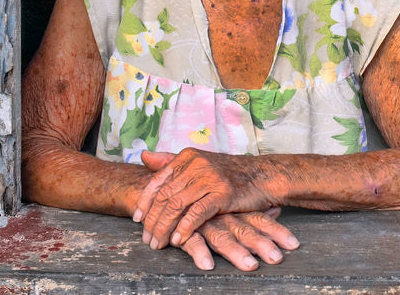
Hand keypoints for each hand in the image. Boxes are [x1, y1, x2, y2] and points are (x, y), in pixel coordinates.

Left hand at [134, 149, 272, 249]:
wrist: (261, 176)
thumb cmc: (229, 173)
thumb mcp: (199, 162)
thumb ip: (171, 161)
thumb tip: (144, 157)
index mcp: (187, 157)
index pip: (157, 181)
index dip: (145, 202)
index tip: (138, 220)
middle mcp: (196, 165)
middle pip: (164, 196)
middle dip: (153, 221)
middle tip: (147, 239)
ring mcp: (209, 178)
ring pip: (176, 206)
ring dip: (164, 228)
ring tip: (159, 243)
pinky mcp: (222, 193)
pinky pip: (196, 213)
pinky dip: (184, 228)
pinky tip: (178, 240)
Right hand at [176, 207, 299, 271]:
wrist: (166, 192)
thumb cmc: (204, 203)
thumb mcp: (230, 206)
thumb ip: (253, 210)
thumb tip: (277, 210)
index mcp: (236, 212)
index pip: (261, 221)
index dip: (278, 232)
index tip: (294, 244)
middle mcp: (224, 217)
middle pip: (246, 231)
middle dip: (262, 245)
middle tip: (277, 258)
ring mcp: (205, 223)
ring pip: (222, 238)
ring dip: (236, 253)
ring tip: (250, 266)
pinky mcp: (183, 231)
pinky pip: (192, 242)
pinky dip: (199, 253)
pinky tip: (207, 265)